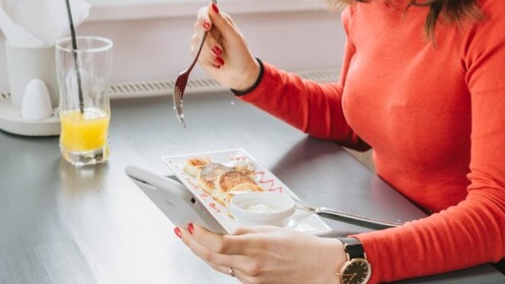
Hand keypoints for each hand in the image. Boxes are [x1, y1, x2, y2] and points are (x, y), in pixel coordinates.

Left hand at [177, 223, 345, 283]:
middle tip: (181, 233)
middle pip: (212, 258)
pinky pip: (233, 273)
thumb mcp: (273, 230)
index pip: (218, 244)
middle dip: (193, 245)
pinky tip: (217, 253)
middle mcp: (251, 267)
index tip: (189, 226)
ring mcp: (252, 279)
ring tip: (194, 239)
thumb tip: (229, 233)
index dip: (199, 236)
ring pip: (220, 266)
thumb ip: (247, 232)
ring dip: (205, 253)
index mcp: (256, 248)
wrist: (322, 269)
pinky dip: (223, 262)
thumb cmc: (304, 248)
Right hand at [192, 2, 261, 91]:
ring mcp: (204, 42)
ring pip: (196, 41)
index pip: (204, 12)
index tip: (207, 25)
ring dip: (208, 52)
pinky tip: (216, 63)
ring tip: (220, 58)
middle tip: (218, 50)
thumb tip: (212, 5)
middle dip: (208, 41)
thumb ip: (222, 21)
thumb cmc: (241, 56)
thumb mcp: (234, 37)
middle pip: (198, 26)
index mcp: (220, 21)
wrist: (240, 76)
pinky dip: (206, 59)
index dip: (203, 17)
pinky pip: (195, 53)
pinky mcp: (199, 54)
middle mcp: (210, 30)